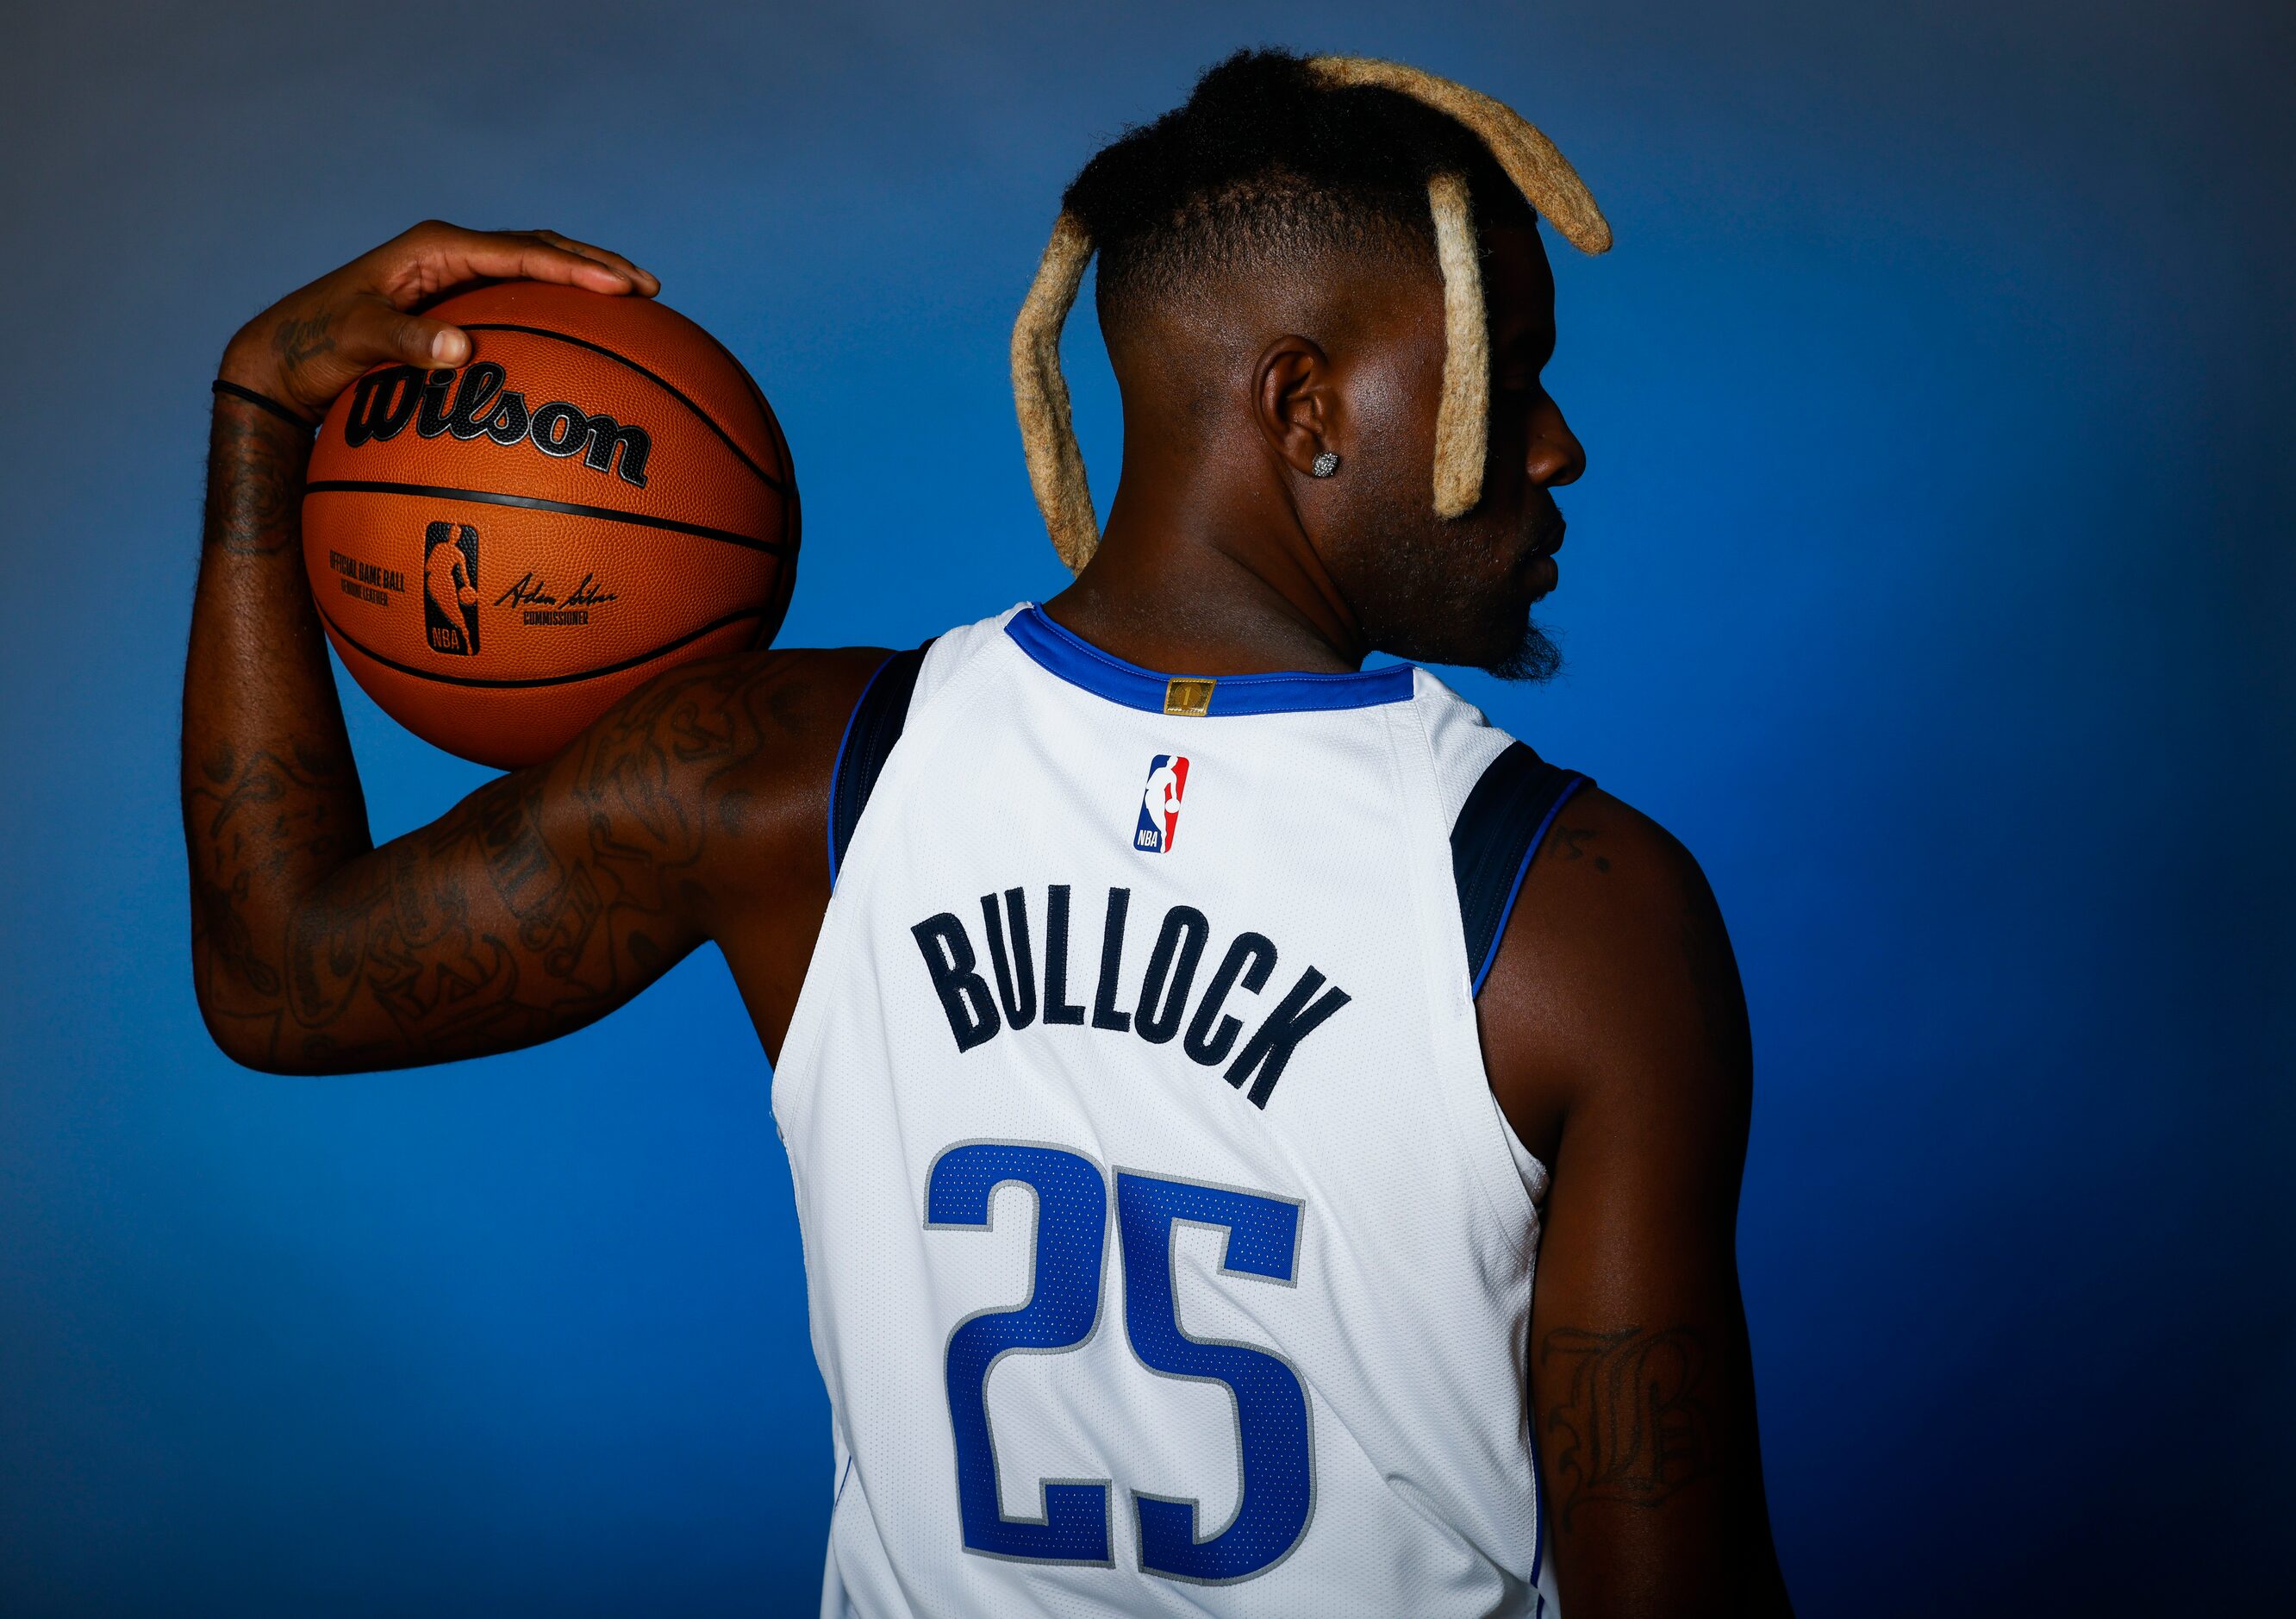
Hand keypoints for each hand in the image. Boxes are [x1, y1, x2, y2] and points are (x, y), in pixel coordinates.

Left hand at [217, 222, 658, 420]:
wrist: (283, 357)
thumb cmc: (317, 347)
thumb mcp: (357, 341)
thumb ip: (406, 341)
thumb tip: (462, 351)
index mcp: (435, 247)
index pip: (520, 251)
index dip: (574, 268)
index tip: (620, 288)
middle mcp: (450, 252)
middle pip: (540, 247)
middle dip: (596, 266)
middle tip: (649, 289)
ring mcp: (455, 275)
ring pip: (534, 265)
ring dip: (583, 279)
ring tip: (634, 300)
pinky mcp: (455, 301)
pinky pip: (519, 294)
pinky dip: (558, 305)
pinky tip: (585, 332)